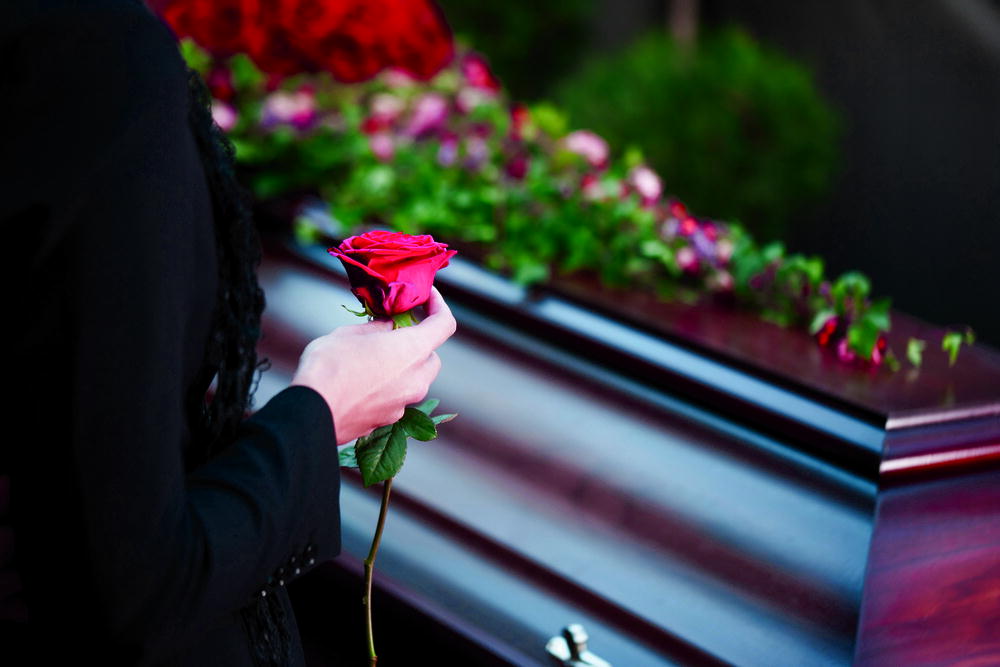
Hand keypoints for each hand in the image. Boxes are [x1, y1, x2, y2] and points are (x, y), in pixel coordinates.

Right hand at [291, 288, 456, 444]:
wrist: (312, 413)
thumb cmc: (329, 368)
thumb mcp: (350, 334)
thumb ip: (376, 328)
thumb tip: (387, 327)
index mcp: (412, 350)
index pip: (444, 324)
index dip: (439, 307)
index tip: (428, 298)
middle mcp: (416, 379)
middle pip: (431, 356)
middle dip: (417, 343)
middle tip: (393, 332)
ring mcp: (405, 403)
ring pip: (415, 379)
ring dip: (402, 366)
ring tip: (372, 358)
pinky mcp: (390, 420)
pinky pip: (398, 397)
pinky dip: (389, 387)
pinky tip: (363, 382)